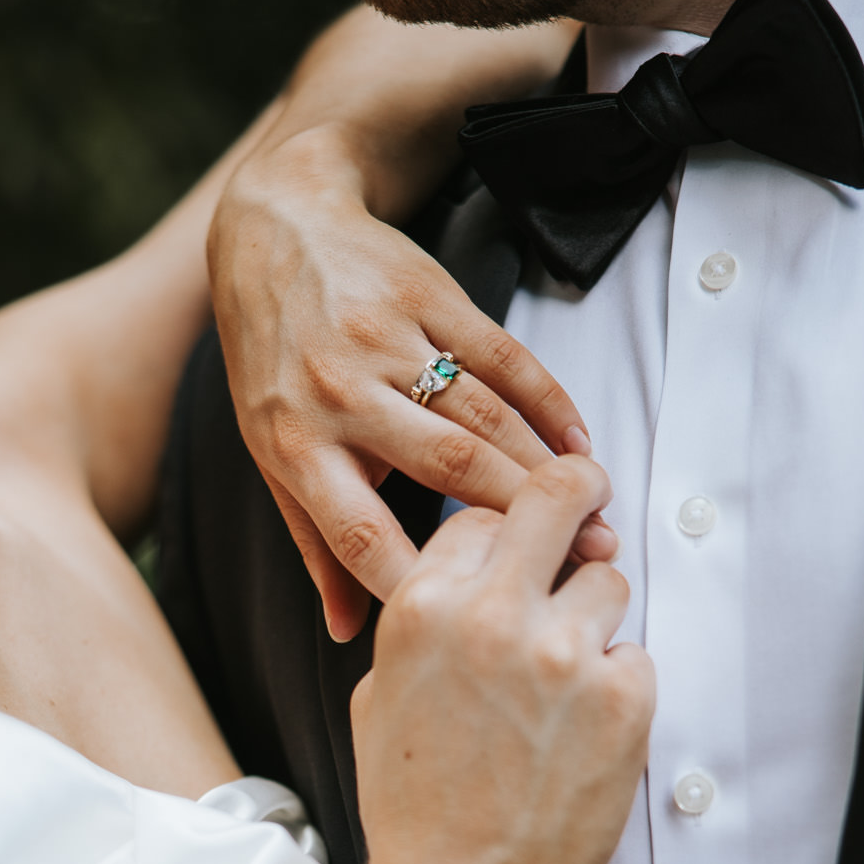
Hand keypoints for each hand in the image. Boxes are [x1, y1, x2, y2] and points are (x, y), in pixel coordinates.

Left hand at [209, 129, 614, 642]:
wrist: (272, 230)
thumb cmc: (275, 365)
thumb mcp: (273, 455)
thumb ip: (315, 543)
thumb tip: (349, 634)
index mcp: (296, 448)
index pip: (359, 535)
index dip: (417, 582)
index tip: (474, 622)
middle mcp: (338, 394)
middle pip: (447, 468)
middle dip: (521, 522)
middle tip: (579, 562)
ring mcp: (385, 339)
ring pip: (484, 415)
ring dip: (545, 469)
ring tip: (591, 513)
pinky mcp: (428, 293)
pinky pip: (502, 356)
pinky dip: (548, 402)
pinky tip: (578, 445)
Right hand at [353, 457, 651, 863]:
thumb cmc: (413, 808)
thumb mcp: (381, 696)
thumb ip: (424, 622)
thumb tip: (469, 574)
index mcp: (421, 608)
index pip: (479, 515)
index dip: (502, 534)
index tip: (520, 548)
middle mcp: (492, 616)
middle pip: (559, 496)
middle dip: (577, 496)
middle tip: (588, 510)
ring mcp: (563, 654)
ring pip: (607, 580)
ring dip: (592, 620)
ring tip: (558, 689)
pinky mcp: (623, 696)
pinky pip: (635, 655)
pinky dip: (614, 688)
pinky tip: (576, 737)